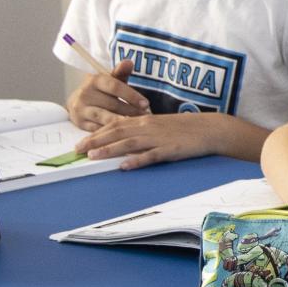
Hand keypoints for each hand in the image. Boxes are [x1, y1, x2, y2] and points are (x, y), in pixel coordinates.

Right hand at [66, 60, 146, 130]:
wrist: (77, 102)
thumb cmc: (101, 90)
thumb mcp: (110, 79)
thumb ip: (121, 72)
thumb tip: (129, 62)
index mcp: (94, 80)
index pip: (115, 87)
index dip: (131, 95)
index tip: (146, 104)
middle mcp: (85, 94)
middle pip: (112, 104)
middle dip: (132, 112)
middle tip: (146, 118)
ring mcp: (81, 110)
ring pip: (105, 118)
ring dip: (123, 123)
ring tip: (138, 126)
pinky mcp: (80, 123)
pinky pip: (99, 130)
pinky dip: (113, 133)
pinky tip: (125, 135)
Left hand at [76, 110, 224, 168]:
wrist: (210, 129)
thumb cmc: (185, 128)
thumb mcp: (160, 126)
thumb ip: (141, 131)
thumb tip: (123, 140)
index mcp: (145, 121)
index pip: (115, 125)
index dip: (96, 133)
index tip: (80, 142)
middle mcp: (148, 127)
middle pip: (117, 133)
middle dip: (95, 141)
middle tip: (77, 150)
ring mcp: (158, 139)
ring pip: (129, 143)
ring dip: (110, 149)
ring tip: (93, 156)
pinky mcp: (170, 150)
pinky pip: (151, 155)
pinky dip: (137, 160)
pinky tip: (126, 166)